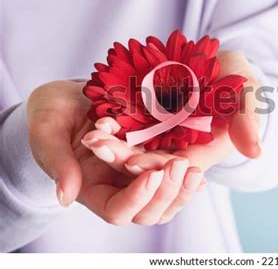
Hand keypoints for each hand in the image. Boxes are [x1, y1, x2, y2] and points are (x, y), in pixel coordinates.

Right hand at [27, 81, 204, 225]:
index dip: (137, 198)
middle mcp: (118, 186)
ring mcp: (136, 174)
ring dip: (182, 189)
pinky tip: (198, 166)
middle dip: (167, 193)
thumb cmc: (51, 113)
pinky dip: (185, 175)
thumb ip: (56, 162)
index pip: (118, 210)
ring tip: (195, 170)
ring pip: (165, 198)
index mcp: (92, 188)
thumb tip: (65, 197)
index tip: (152, 173)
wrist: (69, 97)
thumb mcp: (47, 131)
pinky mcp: (150, 156)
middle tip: (181, 167)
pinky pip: (171, 175)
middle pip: (148, 212)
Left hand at [82, 49, 262, 223]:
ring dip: (113, 143)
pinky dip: (113, 121)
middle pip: (152, 159)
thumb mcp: (246, 94)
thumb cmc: (236, 78)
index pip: (182, 165)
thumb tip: (257, 152)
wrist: (217, 59)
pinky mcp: (148, 115)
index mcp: (206, 149)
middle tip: (99, 150)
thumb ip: (248, 120)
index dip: (160, 167)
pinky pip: (128, 121)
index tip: (136, 165)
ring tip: (91, 138)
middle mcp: (180, 145)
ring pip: (135, 143)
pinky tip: (94, 117)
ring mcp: (162, 131)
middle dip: (125, 157)